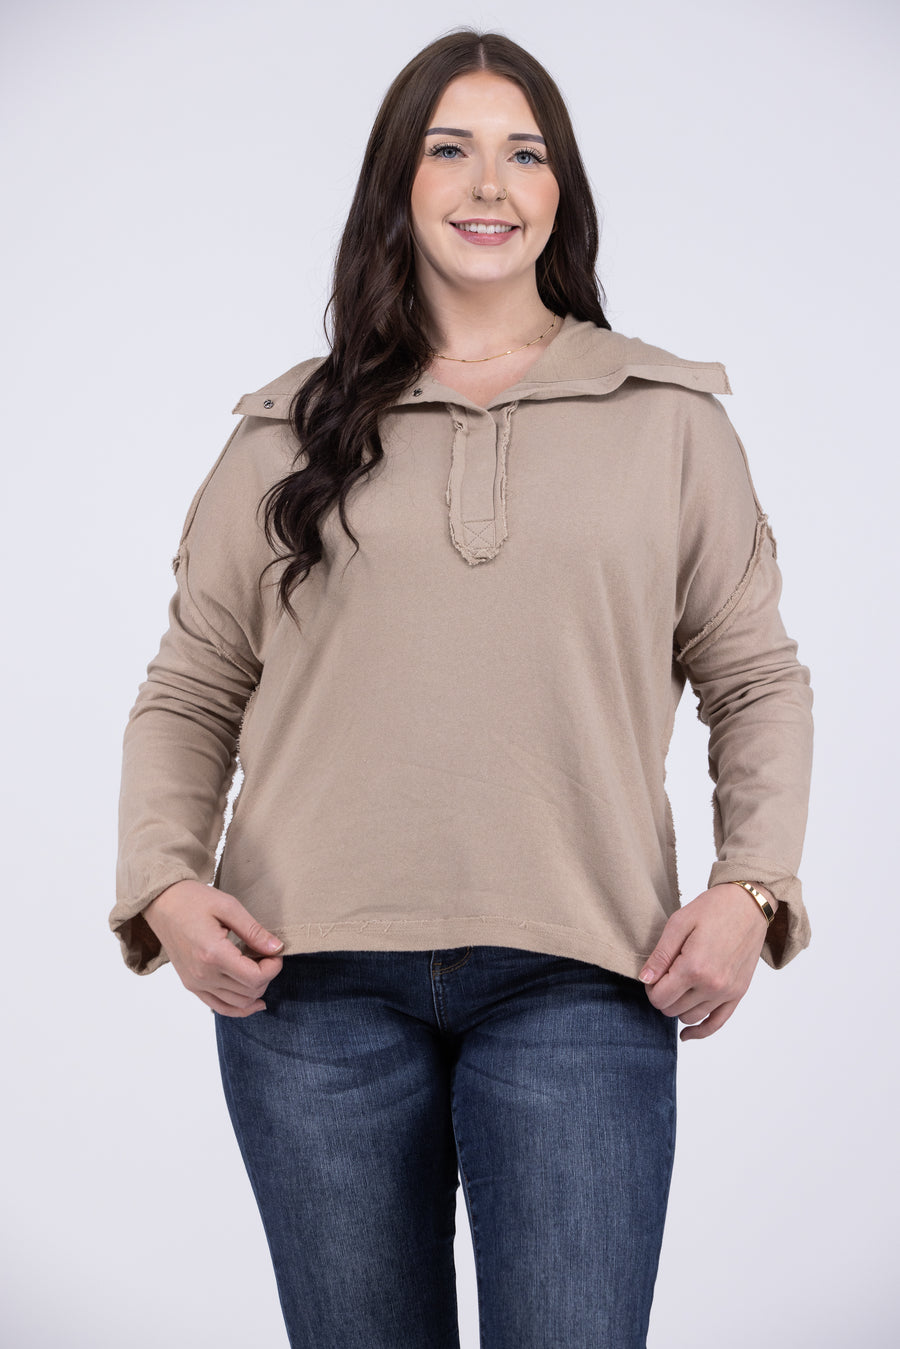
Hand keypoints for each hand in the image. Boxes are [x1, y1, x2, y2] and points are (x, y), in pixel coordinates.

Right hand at [142, 879, 283, 1016]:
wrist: (162, 903)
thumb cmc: (193, 900)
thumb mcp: (228, 907)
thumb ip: (254, 931)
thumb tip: (277, 948)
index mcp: (213, 954)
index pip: (255, 978)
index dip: (274, 967)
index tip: (275, 951)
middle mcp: (203, 975)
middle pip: (249, 992)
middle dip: (267, 975)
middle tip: (268, 955)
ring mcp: (196, 983)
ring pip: (238, 1004)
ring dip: (255, 989)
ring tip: (258, 968)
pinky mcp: (191, 985)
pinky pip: (220, 1008)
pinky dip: (239, 1007)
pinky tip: (254, 1000)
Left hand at [638, 883, 774, 1041]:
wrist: (748, 904)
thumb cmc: (713, 909)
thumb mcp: (679, 923)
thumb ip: (660, 955)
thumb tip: (645, 980)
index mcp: (694, 967)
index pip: (659, 997)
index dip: (650, 987)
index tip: (653, 973)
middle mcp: (712, 985)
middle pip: (672, 1009)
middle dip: (662, 995)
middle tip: (664, 975)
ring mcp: (727, 992)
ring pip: (690, 1017)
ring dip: (678, 1007)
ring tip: (678, 987)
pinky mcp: (738, 993)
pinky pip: (717, 1023)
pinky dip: (700, 1031)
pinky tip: (686, 1034)